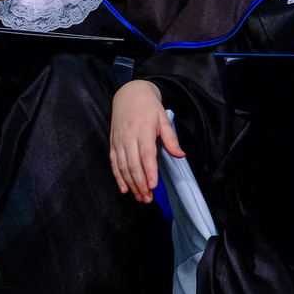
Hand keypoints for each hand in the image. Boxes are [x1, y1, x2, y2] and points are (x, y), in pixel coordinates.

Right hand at [109, 80, 183, 202]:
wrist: (129, 94)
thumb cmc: (149, 107)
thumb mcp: (163, 119)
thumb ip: (171, 139)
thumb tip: (180, 155)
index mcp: (143, 131)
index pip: (146, 155)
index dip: (149, 172)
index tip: (154, 186)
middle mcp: (128, 137)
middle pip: (133, 165)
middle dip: (140, 184)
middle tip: (148, 199)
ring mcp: (119, 141)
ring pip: (123, 167)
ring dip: (131, 184)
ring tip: (140, 197)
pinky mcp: (113, 143)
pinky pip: (114, 163)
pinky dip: (118, 177)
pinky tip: (124, 188)